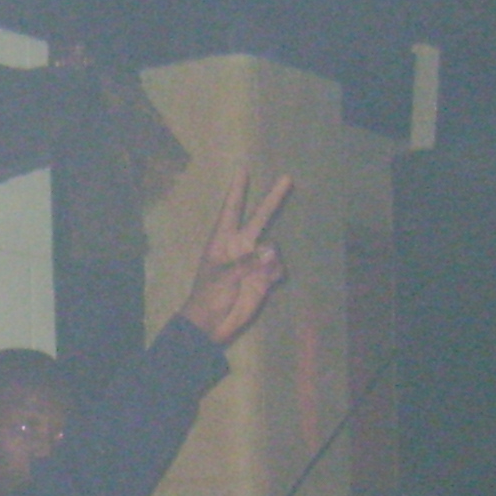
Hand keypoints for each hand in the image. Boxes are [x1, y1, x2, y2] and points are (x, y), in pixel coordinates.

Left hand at [179, 171, 294, 347]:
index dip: (237, 191)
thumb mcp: (223, 277)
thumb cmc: (208, 297)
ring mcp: (254, 261)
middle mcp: (241, 246)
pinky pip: (278, 267)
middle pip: (260, 217)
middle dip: (272, 199)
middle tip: (287, 178)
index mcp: (222, 241)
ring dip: (269, 259)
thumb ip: (248, 262)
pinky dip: (275, 272)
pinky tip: (266, 282)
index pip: (231, 210)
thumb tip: (272, 250)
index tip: (242, 170)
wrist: (212, 325)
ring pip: (272, 247)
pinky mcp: (264, 277)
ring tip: (257, 274)